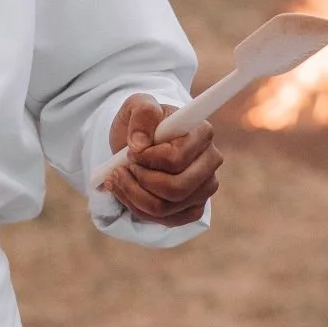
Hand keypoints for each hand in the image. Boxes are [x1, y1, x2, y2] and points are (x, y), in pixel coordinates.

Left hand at [103, 94, 221, 226]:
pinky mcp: (192, 209)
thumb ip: (142, 114)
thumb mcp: (136, 106)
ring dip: (133, 194)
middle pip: (176, 189)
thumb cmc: (142, 122)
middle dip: (140, 181)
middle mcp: (210, 163)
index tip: (131, 151)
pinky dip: (137, 208)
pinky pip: (163, 220)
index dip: (148, 158)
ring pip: (165, 208)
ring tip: (117, 177)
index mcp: (202, 133)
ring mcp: (204, 189)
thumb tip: (140, 144)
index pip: (176, 158)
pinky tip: (125, 191)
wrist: (140, 142)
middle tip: (121, 168)